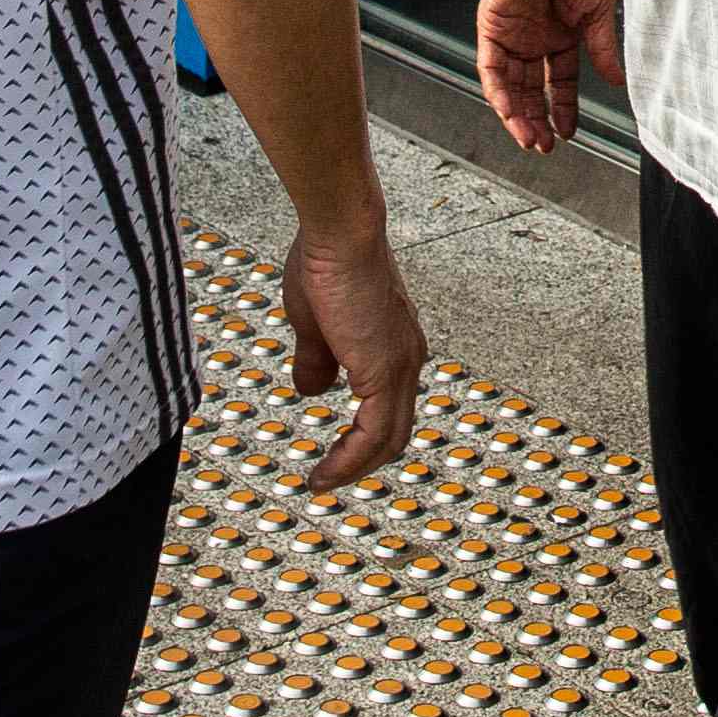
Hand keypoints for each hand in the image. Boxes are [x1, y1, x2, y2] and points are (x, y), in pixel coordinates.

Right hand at [281, 221, 425, 491]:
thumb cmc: (328, 261)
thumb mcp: (316, 321)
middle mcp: (406, 359)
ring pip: (388, 439)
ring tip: (324, 482)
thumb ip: (318, 358)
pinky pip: (373, 433)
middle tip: (331, 478)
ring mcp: (400, 366)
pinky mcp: (384, 371)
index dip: (364, 438)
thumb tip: (311, 388)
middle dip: (361, 462)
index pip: (389, 407)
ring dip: (355, 467)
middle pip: (394, 431)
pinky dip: (350, 459)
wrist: (341, 233)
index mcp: (394, 346)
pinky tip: (326, 472)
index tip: (336, 455)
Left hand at [475, 0, 625, 154]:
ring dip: (518, 114)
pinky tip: (510, 112)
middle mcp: (534, 40)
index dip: (563, 108)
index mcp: (560, 35)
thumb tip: (618, 81)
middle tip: (545, 145)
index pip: (559, 82)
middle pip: (531, 91)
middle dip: (537, 120)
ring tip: (530, 139)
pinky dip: (499, 92)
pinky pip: (491, 68)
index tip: (569, 132)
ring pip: (510, 86)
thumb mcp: (598, 11)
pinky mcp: (492, 28)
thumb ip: (602, 48)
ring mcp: (512, 35)